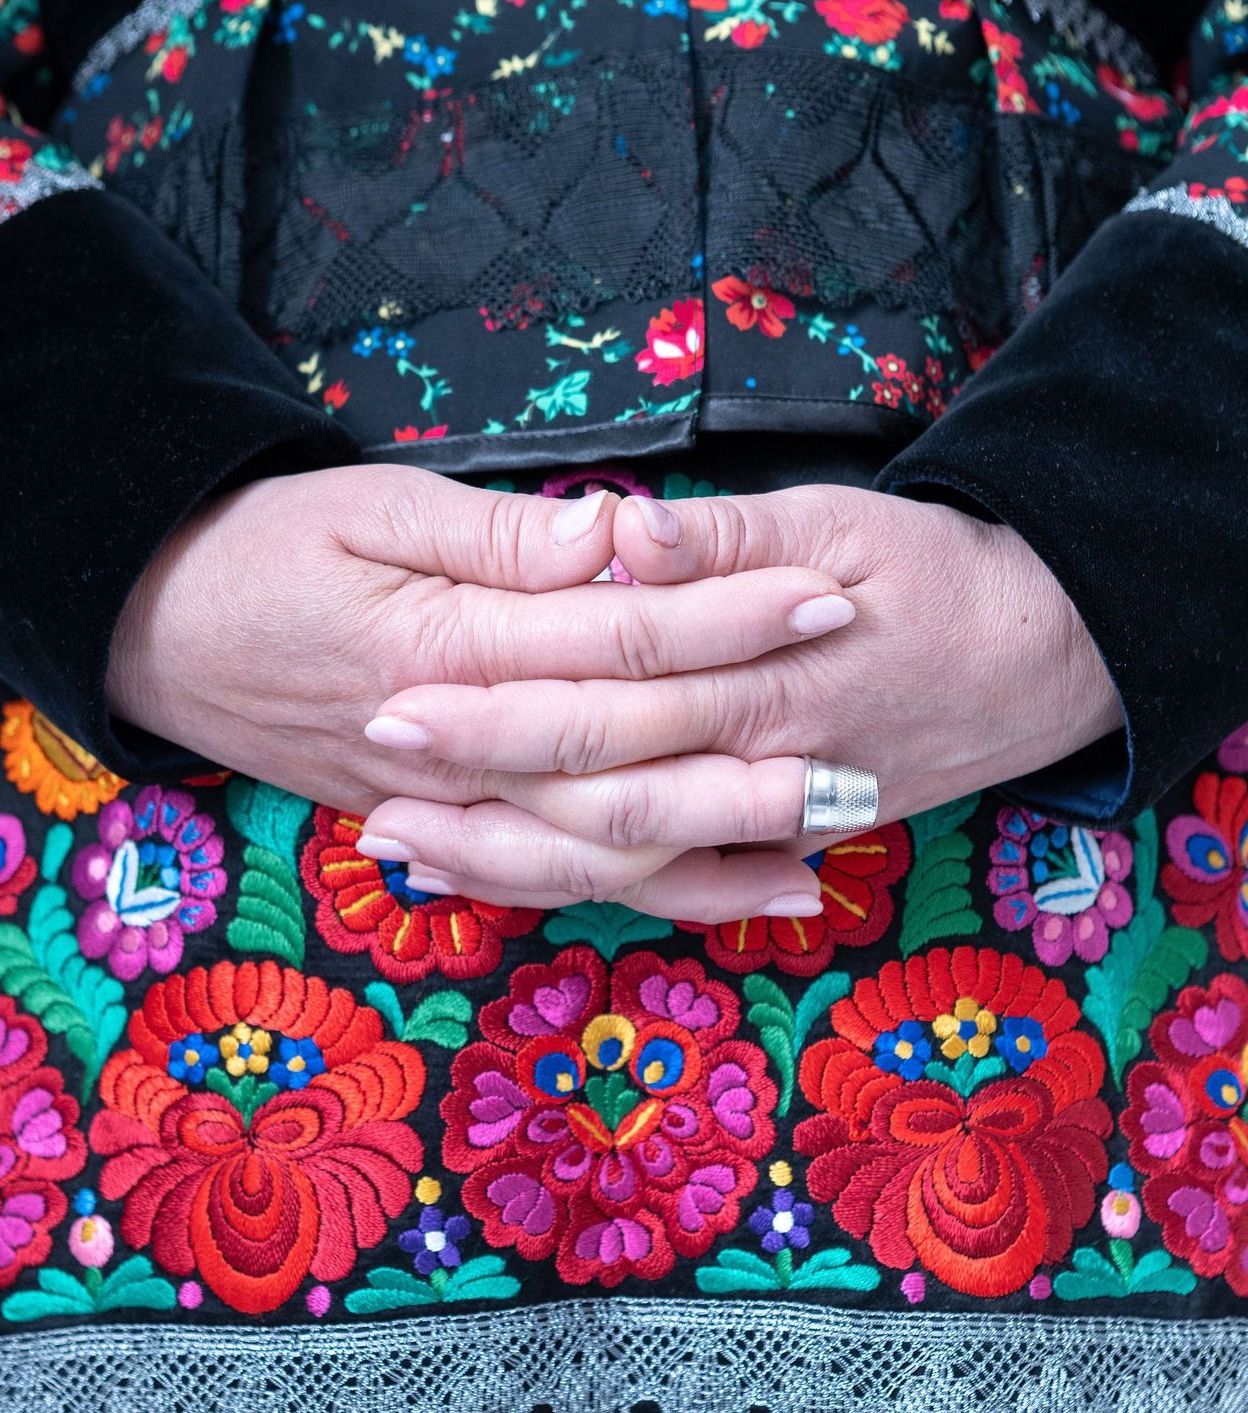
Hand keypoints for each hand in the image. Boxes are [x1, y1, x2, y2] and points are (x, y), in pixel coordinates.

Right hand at [108, 465, 849, 919]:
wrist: (156, 633)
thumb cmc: (261, 551)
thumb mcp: (369, 507)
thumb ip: (497, 538)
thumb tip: (613, 540)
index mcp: (448, 648)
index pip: (617, 640)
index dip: (727, 620)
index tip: (826, 598)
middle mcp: (457, 749)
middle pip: (626, 773)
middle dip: (748, 767)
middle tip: (861, 763)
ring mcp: (447, 804)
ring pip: (594, 856)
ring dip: (710, 860)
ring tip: (817, 859)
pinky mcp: (440, 828)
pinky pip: (550, 882)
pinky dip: (635, 895)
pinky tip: (711, 894)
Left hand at [360, 484, 1122, 903]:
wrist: (1045, 654)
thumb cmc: (937, 572)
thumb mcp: (838, 519)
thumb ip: (720, 536)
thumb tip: (620, 535)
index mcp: (754, 674)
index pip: (599, 699)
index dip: (493, 710)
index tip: (395, 703)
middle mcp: (753, 764)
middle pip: (592, 801)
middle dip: (475, 805)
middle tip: (366, 800)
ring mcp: (767, 819)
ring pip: (622, 865)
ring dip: (512, 866)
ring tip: (409, 857)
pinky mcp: (778, 841)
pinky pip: (674, 886)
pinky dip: (587, 893)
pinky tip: (513, 883)